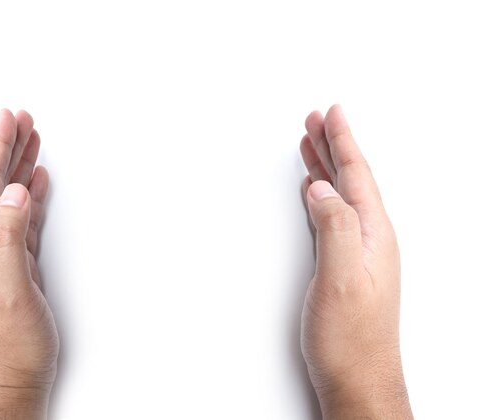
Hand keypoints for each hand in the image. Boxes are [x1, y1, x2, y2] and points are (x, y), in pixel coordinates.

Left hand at [0, 110, 57, 418]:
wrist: (10, 377)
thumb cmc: (5, 343)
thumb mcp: (6, 289)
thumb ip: (7, 237)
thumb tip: (16, 192)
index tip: (8, 117)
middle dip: (9, 147)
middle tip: (22, 117)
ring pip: (11, 196)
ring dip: (21, 166)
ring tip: (31, 140)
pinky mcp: (15, 263)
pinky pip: (24, 217)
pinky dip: (32, 195)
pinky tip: (37, 184)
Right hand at [299, 105, 412, 418]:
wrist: (357, 376)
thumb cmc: (351, 337)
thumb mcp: (342, 277)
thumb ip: (335, 227)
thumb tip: (324, 187)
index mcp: (373, 234)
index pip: (357, 176)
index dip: (343, 141)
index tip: (332, 113)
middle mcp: (370, 239)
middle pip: (350, 179)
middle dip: (333, 145)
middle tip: (317, 118)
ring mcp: (359, 251)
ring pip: (340, 194)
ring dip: (327, 166)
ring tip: (312, 144)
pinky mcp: (345, 264)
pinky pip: (333, 214)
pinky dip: (322, 194)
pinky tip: (315, 190)